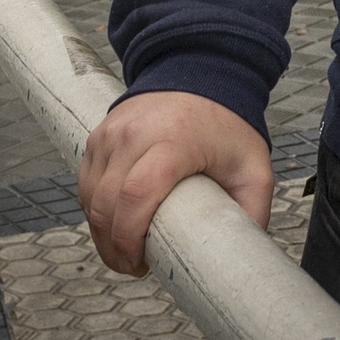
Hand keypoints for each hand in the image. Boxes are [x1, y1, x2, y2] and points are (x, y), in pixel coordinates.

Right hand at [79, 91, 272, 275]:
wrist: (204, 74)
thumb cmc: (228, 126)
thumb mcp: (253, 167)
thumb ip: (251, 211)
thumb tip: (239, 255)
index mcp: (174, 141)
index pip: (136, 194)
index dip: (129, 237)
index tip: (140, 263)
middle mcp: (135, 133)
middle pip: (106, 202)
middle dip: (112, 247)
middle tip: (133, 266)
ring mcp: (112, 132)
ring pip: (90, 196)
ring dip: (100, 232)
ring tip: (123, 251)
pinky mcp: (99, 134)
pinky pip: (86, 182)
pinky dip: (94, 210)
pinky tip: (112, 225)